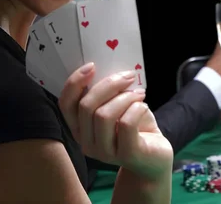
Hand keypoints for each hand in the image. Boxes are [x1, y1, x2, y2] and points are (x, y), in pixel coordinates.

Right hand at [59, 63, 172, 180]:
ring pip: (104, 115)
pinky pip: (126, 124)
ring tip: (139, 95)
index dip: (74, 83)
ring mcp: (104, 152)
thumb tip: (107, 69)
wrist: (155, 155)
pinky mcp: (126, 155)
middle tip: (128, 76)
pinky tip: (143, 107)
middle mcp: (86, 142)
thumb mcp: (117, 106)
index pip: (65, 104)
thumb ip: (107, 94)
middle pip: (86, 106)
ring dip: (125, 97)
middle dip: (109, 85)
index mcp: (79, 128)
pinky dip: (137, 108)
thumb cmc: (135, 126)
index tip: (92, 66)